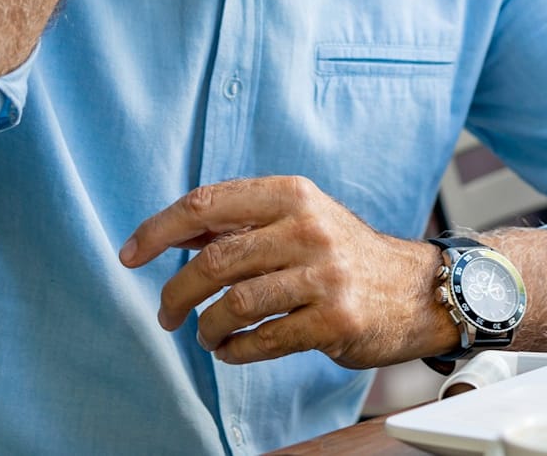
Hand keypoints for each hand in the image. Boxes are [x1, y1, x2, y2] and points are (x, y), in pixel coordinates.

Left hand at [119, 175, 454, 369]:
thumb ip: (242, 223)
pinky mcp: (335, 320)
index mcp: (292, 194)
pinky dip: (235, 351)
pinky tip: (231, 350)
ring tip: (204, 335)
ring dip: (205, 327)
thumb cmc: (343, 253)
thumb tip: (173, 233)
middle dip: (176, 293)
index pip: (207, 204)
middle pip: (214, 261)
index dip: (159, 230)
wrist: (417, 289)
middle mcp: (308, 228)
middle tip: (166, 313)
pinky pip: (263, 341)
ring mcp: (325, 275)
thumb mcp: (300, 217)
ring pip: (234, 304)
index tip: (130, 256)